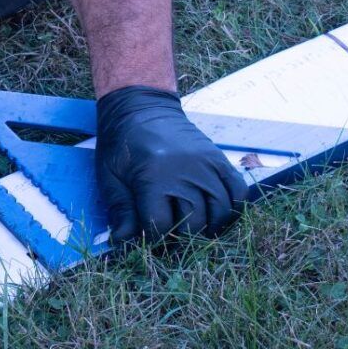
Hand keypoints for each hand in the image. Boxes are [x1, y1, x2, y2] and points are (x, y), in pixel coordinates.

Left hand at [95, 86, 247, 243]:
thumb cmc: (120, 143)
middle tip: (170, 241)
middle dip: (181, 239)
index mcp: (153, 176)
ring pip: (220, 211)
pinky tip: (217, 217)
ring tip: (194, 233)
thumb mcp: (110, 176)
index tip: (148, 239)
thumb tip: (123, 242)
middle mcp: (185, 171)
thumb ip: (120, 209)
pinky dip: (234, 208)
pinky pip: (238, 190)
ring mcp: (206, 164)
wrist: (140, 106)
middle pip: (194, 223)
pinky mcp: (218, 158)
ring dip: (209, 229)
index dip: (153, 239)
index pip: (162, 225)